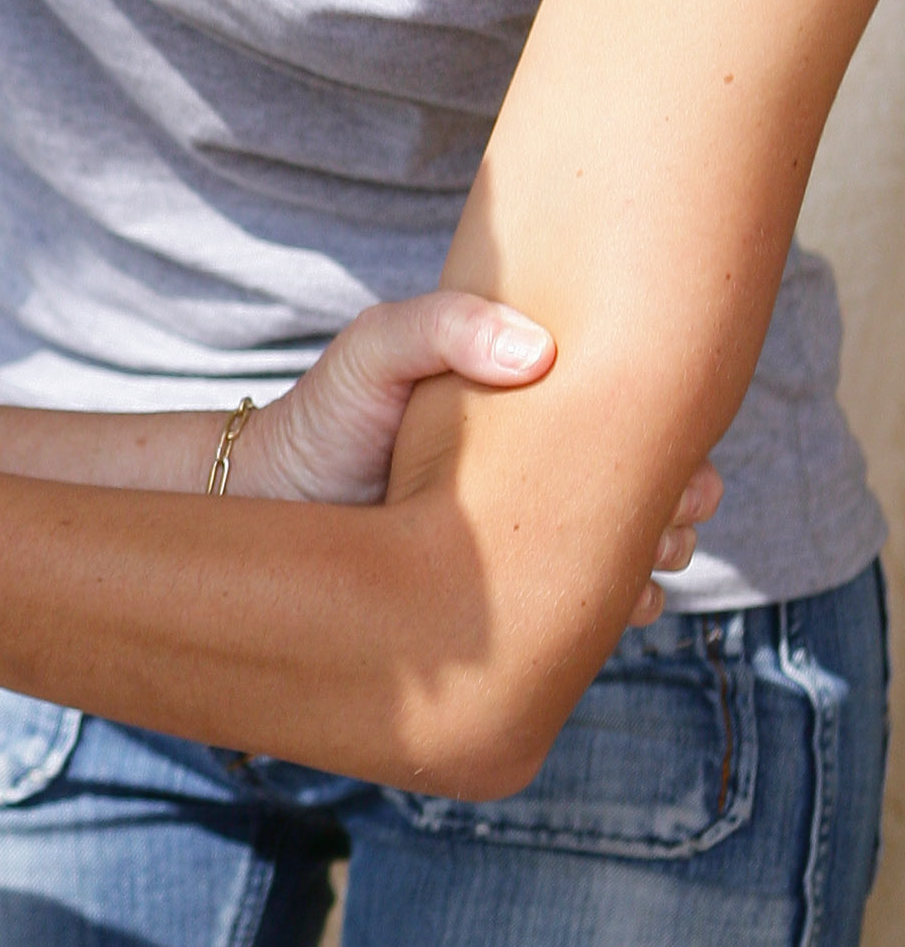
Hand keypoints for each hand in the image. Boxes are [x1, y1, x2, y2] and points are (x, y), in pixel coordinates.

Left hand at [236, 290, 718, 614]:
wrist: (268, 500)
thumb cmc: (329, 414)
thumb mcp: (378, 348)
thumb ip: (446, 326)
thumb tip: (538, 354)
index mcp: (540, 413)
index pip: (646, 427)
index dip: (679, 447)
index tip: (678, 464)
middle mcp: (544, 483)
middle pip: (657, 500)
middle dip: (677, 514)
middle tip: (664, 524)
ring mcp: (527, 546)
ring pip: (627, 567)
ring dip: (648, 570)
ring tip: (635, 567)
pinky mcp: (502, 605)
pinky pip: (577, 619)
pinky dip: (602, 619)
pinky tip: (596, 613)